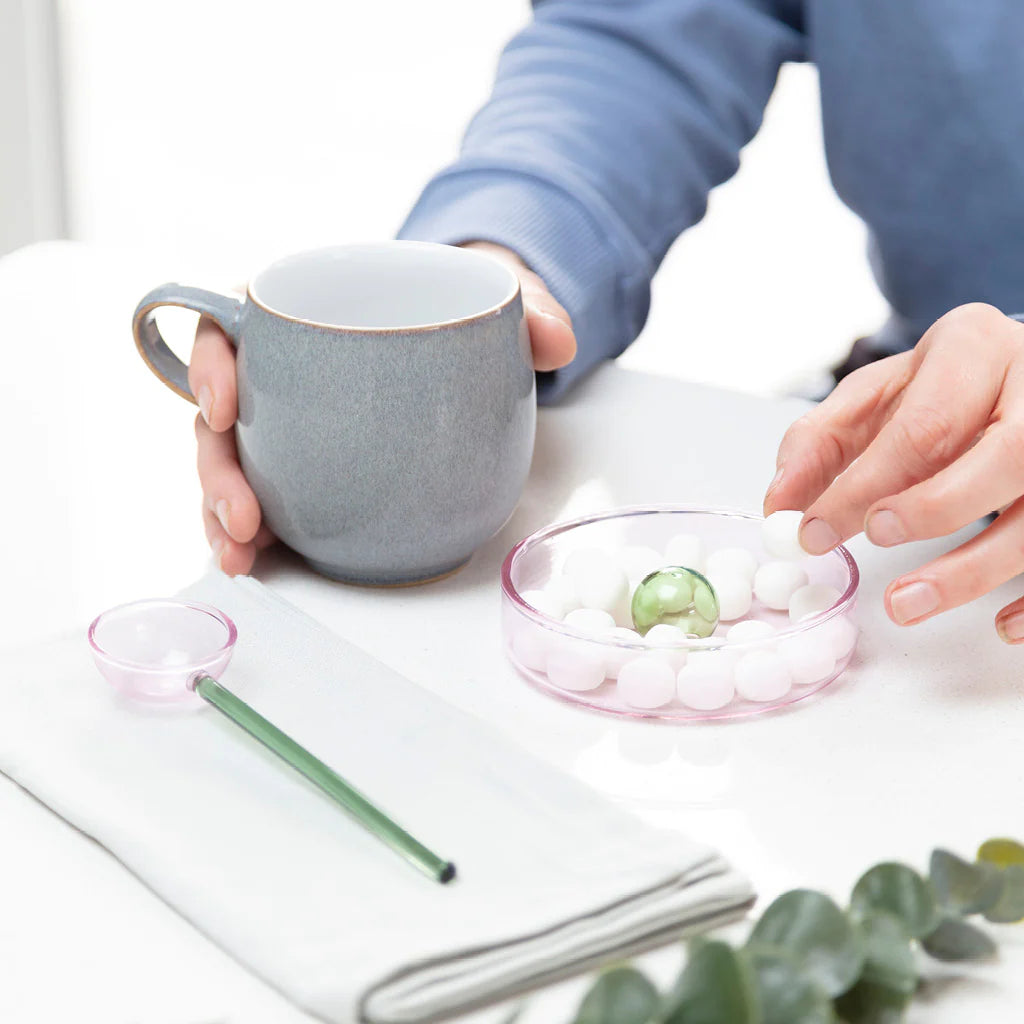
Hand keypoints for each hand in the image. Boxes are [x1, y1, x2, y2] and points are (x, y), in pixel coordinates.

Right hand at [191, 243, 575, 574]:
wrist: (469, 342)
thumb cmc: (459, 308)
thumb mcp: (497, 295)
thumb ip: (529, 306)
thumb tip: (559, 341)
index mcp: (301, 312)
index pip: (229, 323)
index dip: (209, 362)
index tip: (224, 404)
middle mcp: (278, 370)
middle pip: (217, 414)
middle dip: (216, 469)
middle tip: (243, 515)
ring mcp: (285, 424)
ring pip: (231, 464)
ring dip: (223, 514)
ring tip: (243, 556)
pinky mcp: (303, 467)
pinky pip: (266, 497)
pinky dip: (257, 533)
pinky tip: (260, 563)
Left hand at [764, 303, 1023, 642]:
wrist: (1014, 370)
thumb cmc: (941, 388)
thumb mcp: (873, 396)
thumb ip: (819, 443)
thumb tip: (780, 504)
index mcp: (974, 349)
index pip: (925, 426)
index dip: (865, 486)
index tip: (815, 530)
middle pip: (1008, 456)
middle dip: (935, 509)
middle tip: (876, 539)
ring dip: (974, 570)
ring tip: (906, 603)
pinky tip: (1000, 624)